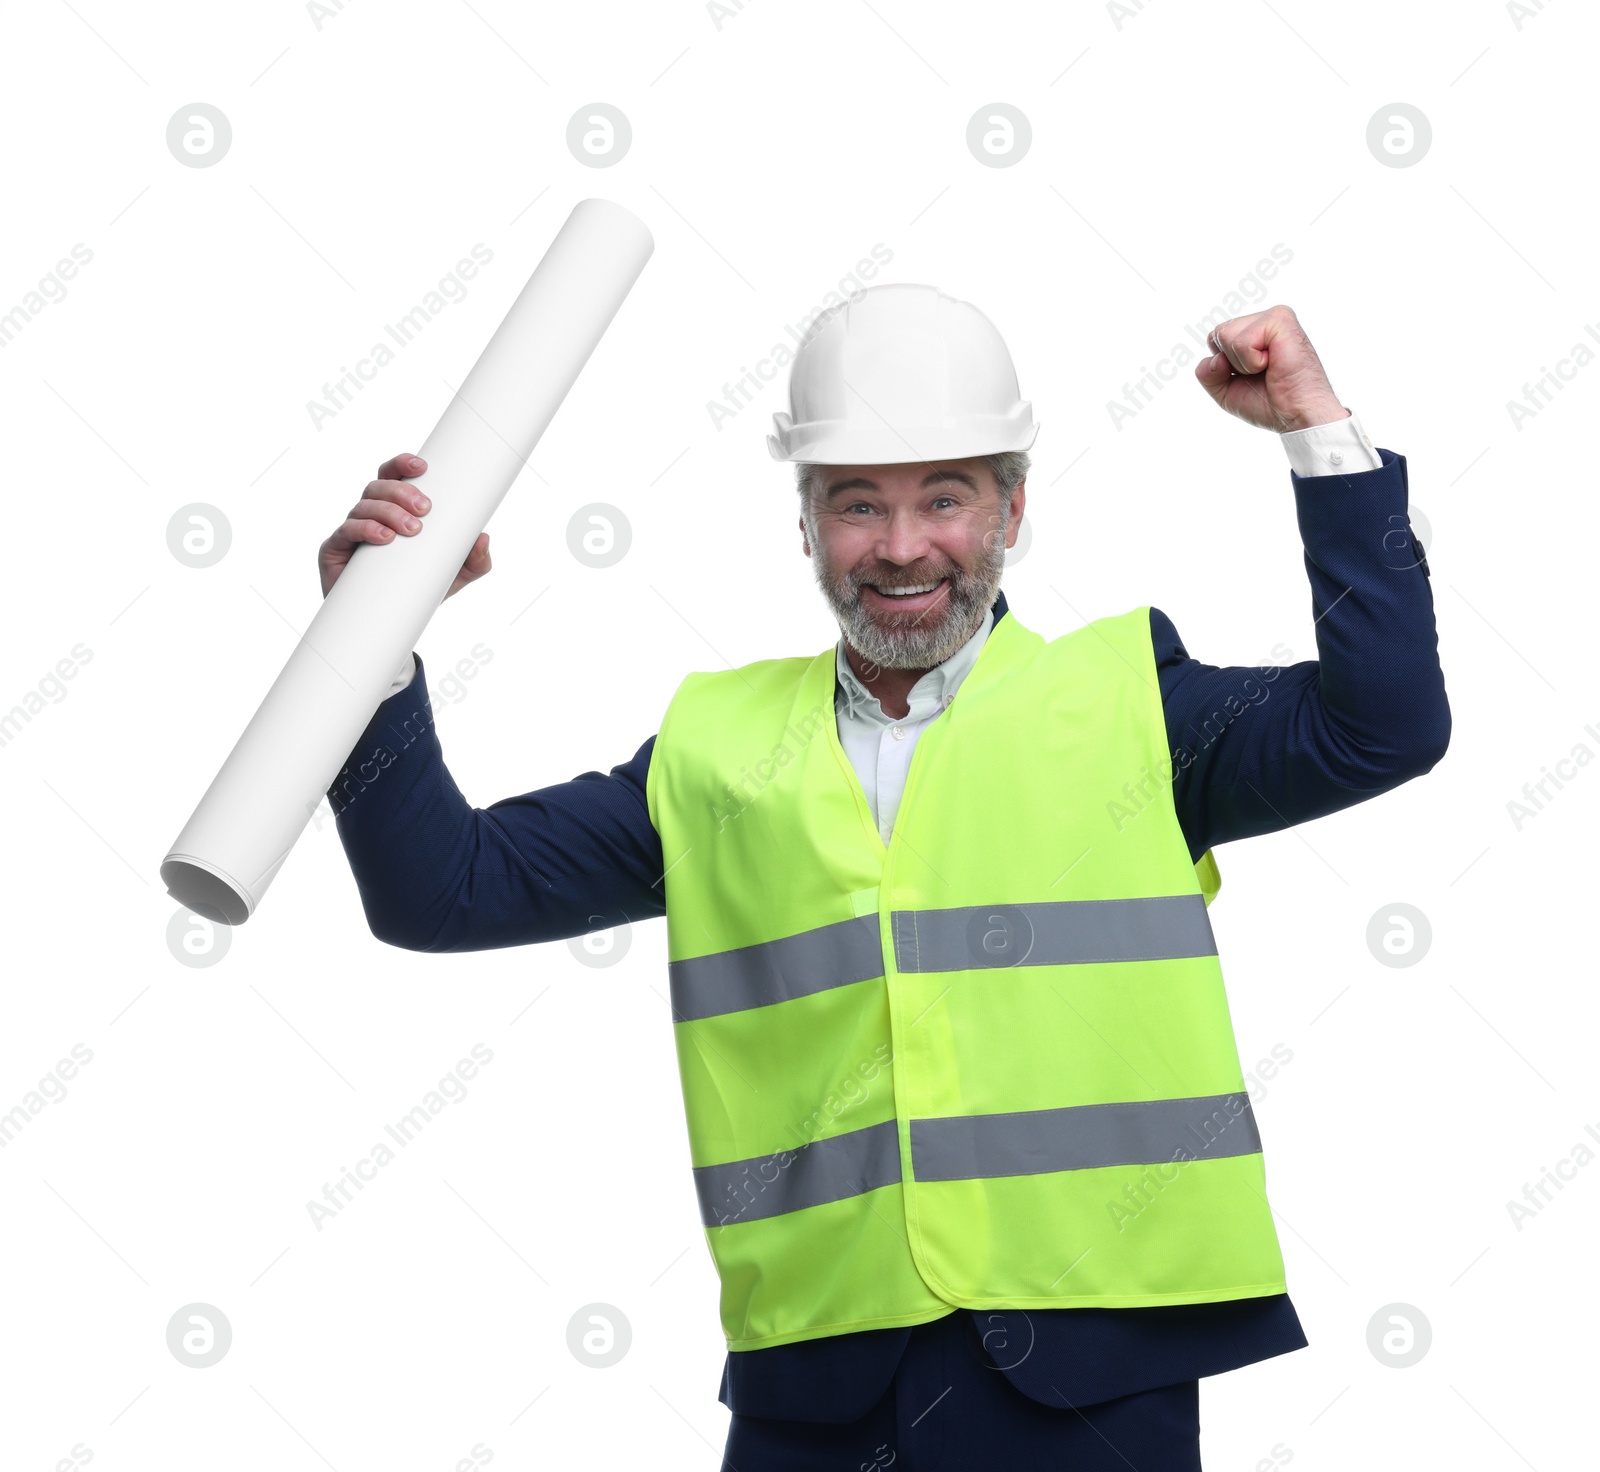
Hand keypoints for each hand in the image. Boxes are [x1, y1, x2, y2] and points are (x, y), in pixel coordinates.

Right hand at [318, 452, 491, 599]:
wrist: (385, 622)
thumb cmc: (417, 589)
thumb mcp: (455, 576)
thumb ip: (474, 561)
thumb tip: (483, 538)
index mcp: (393, 510)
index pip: (393, 476)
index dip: (402, 464)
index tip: (422, 466)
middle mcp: (370, 514)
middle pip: (379, 486)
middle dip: (401, 491)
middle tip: (425, 509)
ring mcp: (351, 530)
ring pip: (364, 506)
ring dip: (388, 511)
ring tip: (411, 529)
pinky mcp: (336, 550)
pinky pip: (346, 531)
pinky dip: (366, 529)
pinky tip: (384, 537)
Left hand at [1194, 304, 1347, 433]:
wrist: (1297, 415)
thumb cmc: (1269, 404)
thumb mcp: (1225, 391)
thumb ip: (1207, 373)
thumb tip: (1214, 358)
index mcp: (1254, 331)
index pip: (1216, 338)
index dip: (1223, 365)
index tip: (1251, 376)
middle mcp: (1264, 319)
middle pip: (1218, 334)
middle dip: (1231, 364)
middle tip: (1262, 373)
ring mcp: (1274, 317)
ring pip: (1225, 335)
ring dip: (1243, 364)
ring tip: (1269, 368)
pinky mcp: (1280, 320)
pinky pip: (1241, 342)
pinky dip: (1252, 362)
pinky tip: (1274, 364)